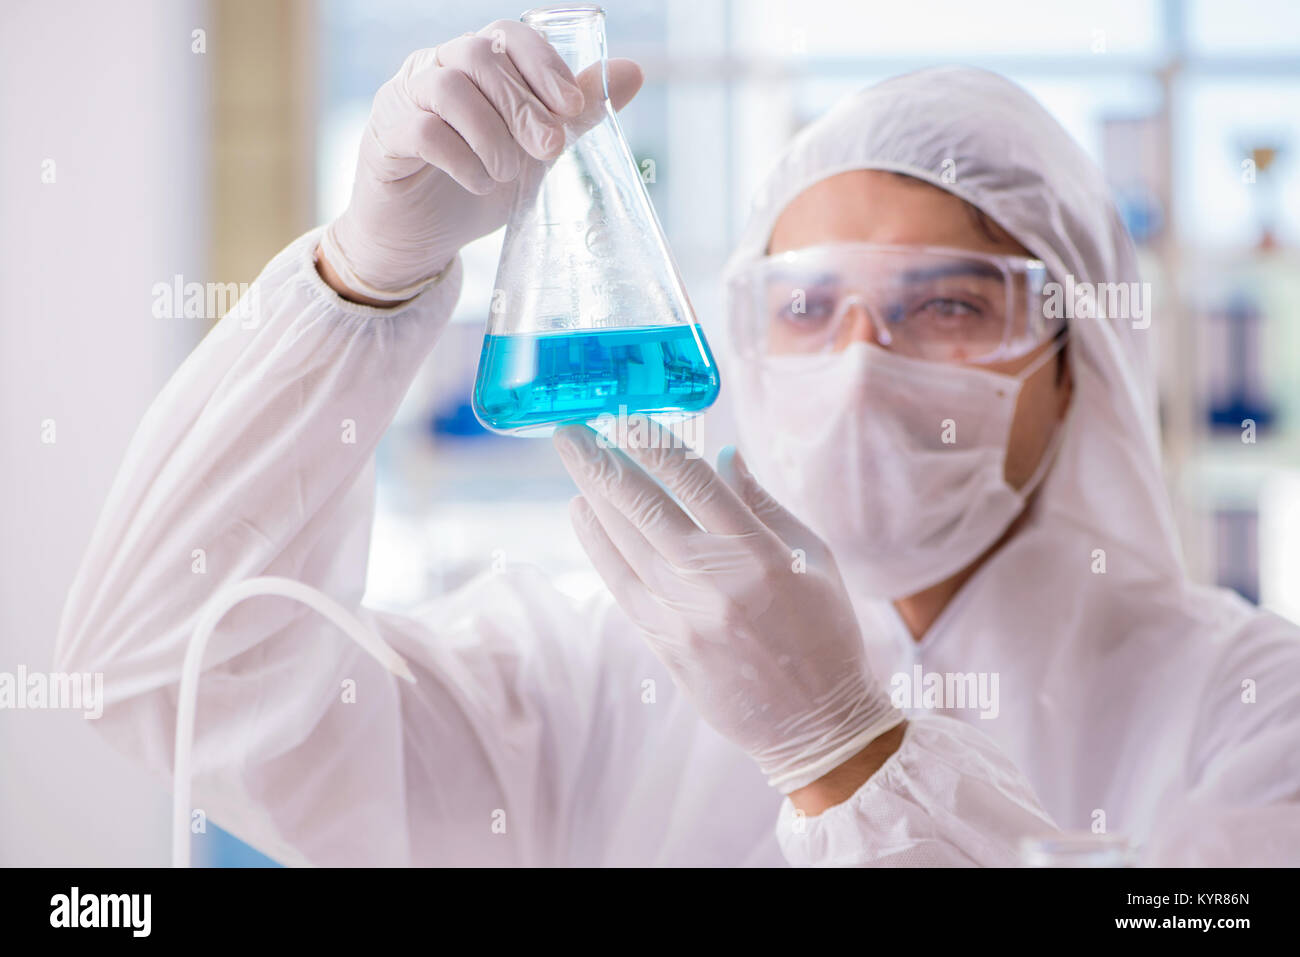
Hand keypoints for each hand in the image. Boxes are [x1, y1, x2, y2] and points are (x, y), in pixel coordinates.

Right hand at [319, 20, 643, 302]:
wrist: (421, 239)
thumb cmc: (477, 185)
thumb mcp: (536, 153)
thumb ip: (576, 115)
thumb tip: (633, 73)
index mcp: (476, 65)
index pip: (509, 36)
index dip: (543, 64)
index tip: (572, 106)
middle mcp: (436, 69)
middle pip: (480, 56)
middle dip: (524, 104)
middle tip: (550, 148)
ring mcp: (406, 99)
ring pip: (449, 88)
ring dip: (491, 133)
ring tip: (508, 173)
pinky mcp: (387, 137)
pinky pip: (424, 131)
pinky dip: (460, 158)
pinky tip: (480, 183)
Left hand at [554, 420, 903, 794]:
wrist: (816, 724)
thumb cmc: (825, 633)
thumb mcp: (815, 559)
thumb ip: (763, 505)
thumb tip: (723, 455)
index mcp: (760, 554)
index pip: (693, 481)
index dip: (653, 442)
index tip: (627, 414)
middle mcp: (715, 582)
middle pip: (644, 507)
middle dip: (601, 461)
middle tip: (570, 428)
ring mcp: (684, 616)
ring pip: (624, 542)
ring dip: (593, 494)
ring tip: (574, 458)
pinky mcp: (665, 645)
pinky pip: (619, 584)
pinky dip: (596, 544)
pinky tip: (583, 512)